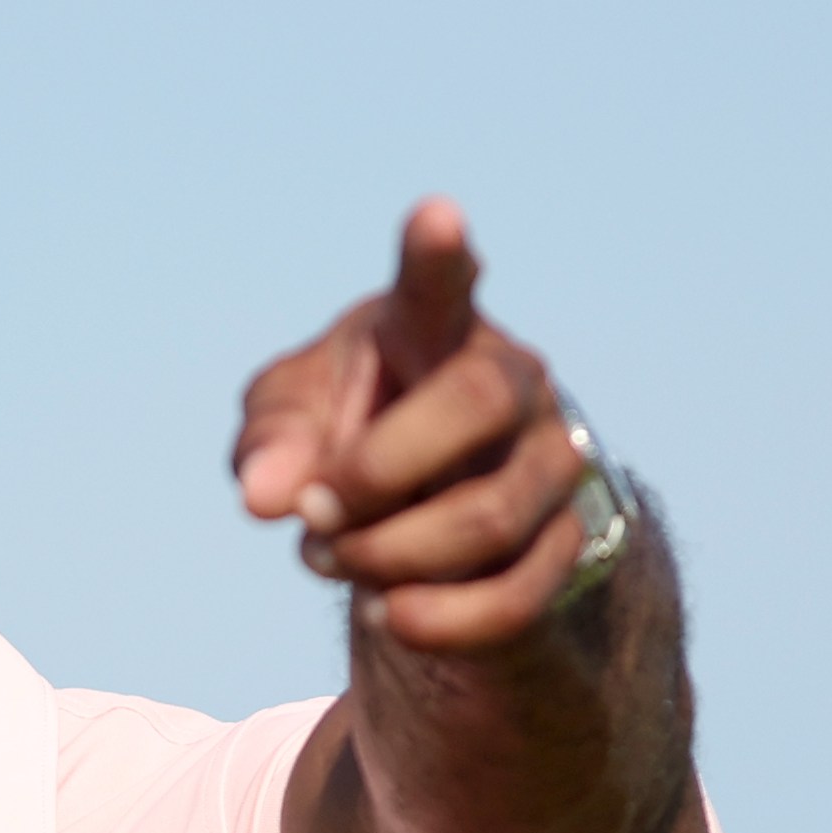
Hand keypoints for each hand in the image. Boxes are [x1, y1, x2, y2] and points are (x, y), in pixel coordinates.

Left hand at [233, 198, 591, 651]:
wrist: (424, 516)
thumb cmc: (348, 433)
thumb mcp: (287, 428)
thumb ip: (268, 445)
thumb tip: (267, 496)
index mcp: (432, 328)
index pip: (440, 283)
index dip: (437, 253)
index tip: (434, 214)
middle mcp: (511, 381)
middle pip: (474, 404)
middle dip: (378, 470)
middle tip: (313, 510)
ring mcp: (551, 463)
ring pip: (487, 518)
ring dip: (385, 555)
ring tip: (329, 558)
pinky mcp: (565, 548)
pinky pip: (510, 601)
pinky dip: (434, 618)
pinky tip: (387, 613)